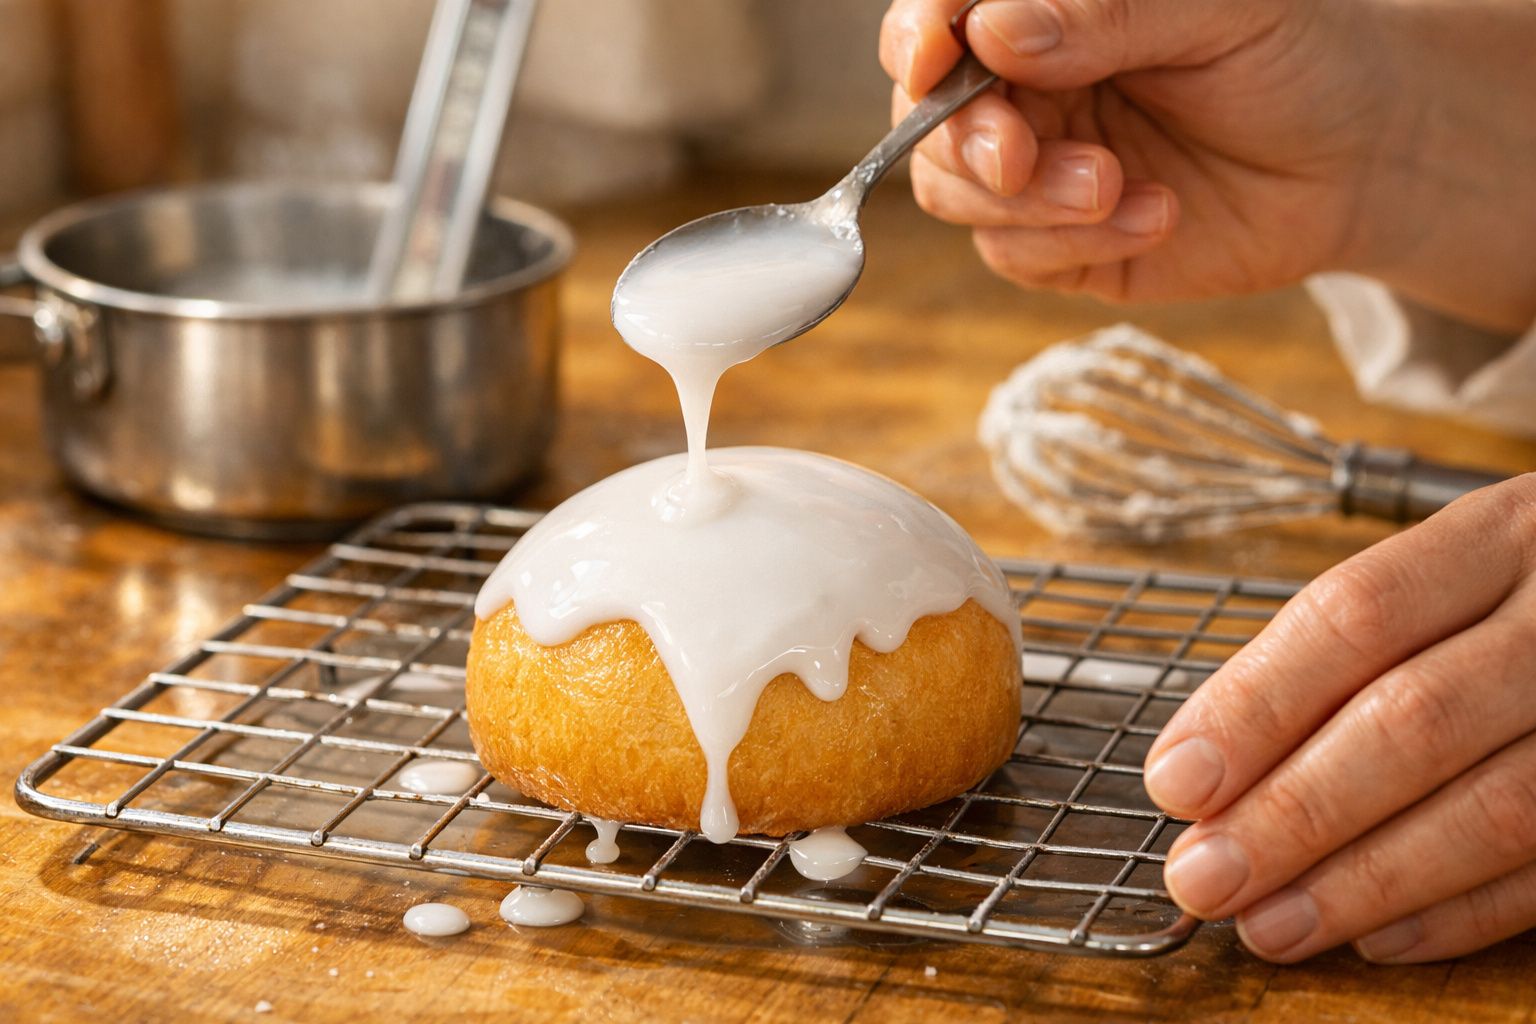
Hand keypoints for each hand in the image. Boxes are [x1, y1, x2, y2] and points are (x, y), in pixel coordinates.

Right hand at [879, 0, 1535, 332]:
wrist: (1359, 158)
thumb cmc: (1290, 54)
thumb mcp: (1216, 9)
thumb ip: (1105, 14)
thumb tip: (993, 31)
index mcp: (1041, 16)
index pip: (937, 20)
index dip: (918, 36)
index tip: (933, 54)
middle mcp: (1019, 91)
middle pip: (927, 119)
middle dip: (967, 139)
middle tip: (1021, 152)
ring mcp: (1035, 173)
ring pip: (955, 193)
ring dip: (1025, 200)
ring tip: (1114, 185)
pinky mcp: (1061, 249)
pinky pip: (1016, 254)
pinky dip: (1074, 241)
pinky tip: (1156, 212)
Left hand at [1142, 474, 1535, 962]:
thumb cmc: (1530, 594)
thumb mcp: (1454, 574)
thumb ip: (1343, 653)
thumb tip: (1208, 765)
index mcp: (1501, 536)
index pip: (1356, 616)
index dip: (1256, 704)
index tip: (1175, 780)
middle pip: (1414, 719)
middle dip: (1294, 812)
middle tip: (1202, 877)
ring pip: (1494, 809)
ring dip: (1363, 881)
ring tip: (1268, 924)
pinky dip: (1461, 912)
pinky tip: (1376, 935)